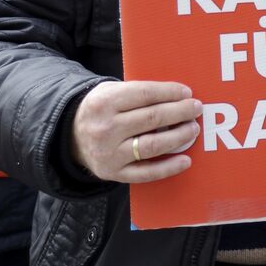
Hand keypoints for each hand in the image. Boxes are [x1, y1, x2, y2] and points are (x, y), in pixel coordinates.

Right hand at [70, 80, 201, 182]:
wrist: (70, 136)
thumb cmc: (102, 109)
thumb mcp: (111, 91)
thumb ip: (139, 92)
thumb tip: (179, 95)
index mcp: (105, 102)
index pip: (146, 95)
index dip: (171, 93)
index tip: (188, 93)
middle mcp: (105, 128)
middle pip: (152, 118)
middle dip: (180, 112)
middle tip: (196, 109)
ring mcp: (109, 153)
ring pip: (152, 145)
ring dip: (179, 137)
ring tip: (193, 129)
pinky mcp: (113, 173)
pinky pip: (145, 173)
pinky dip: (168, 167)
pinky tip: (186, 160)